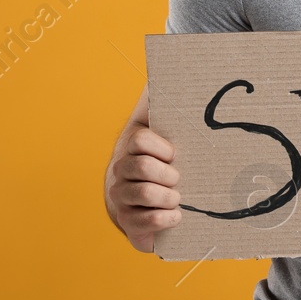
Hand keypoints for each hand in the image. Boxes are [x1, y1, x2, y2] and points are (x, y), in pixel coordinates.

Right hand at [104, 87, 183, 252]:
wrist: (148, 205)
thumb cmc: (164, 163)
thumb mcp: (164, 130)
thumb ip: (161, 104)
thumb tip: (163, 74)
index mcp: (131, 147)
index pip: (140, 140)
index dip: (162, 147)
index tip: (174, 153)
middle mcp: (121, 172)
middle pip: (142, 167)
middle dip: (167, 174)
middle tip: (179, 178)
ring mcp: (122, 199)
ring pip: (144, 194)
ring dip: (168, 197)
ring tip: (178, 198)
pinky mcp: (130, 225)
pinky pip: (144, 223)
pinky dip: (164, 219)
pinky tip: (176, 216)